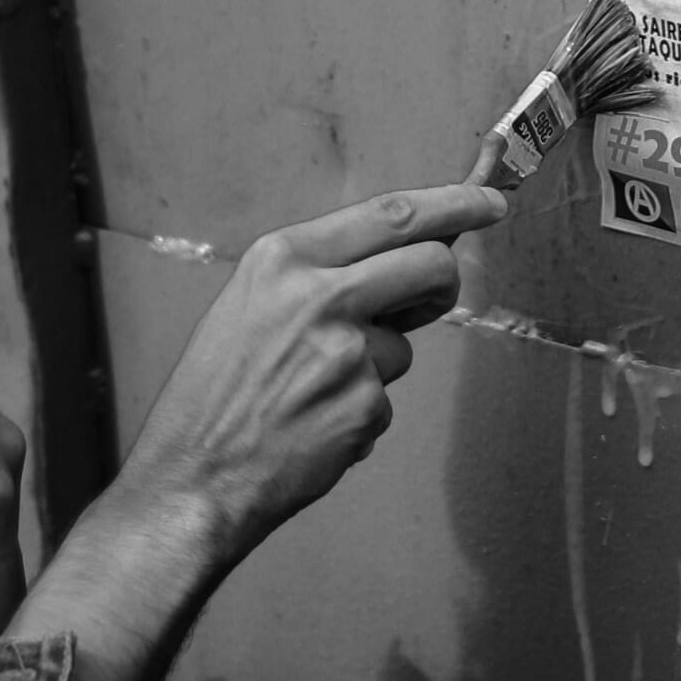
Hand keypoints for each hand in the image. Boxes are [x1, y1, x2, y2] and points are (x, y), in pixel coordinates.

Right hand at [122, 182, 506, 557]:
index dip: (454, 203)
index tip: (489, 202)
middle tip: (433, 299)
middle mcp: (319, 294)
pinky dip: (357, 414)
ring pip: (403, 345)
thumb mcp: (248, 304)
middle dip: (443, 283)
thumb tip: (395, 264)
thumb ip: (317, 277)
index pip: (391, 214)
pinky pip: (382, 399)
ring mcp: (347, 353)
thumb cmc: (213, 393)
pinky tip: (309, 427)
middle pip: (431, 264)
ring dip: (375, 368)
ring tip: (310, 393)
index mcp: (284, 259)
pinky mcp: (364, 406)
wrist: (191, 478)